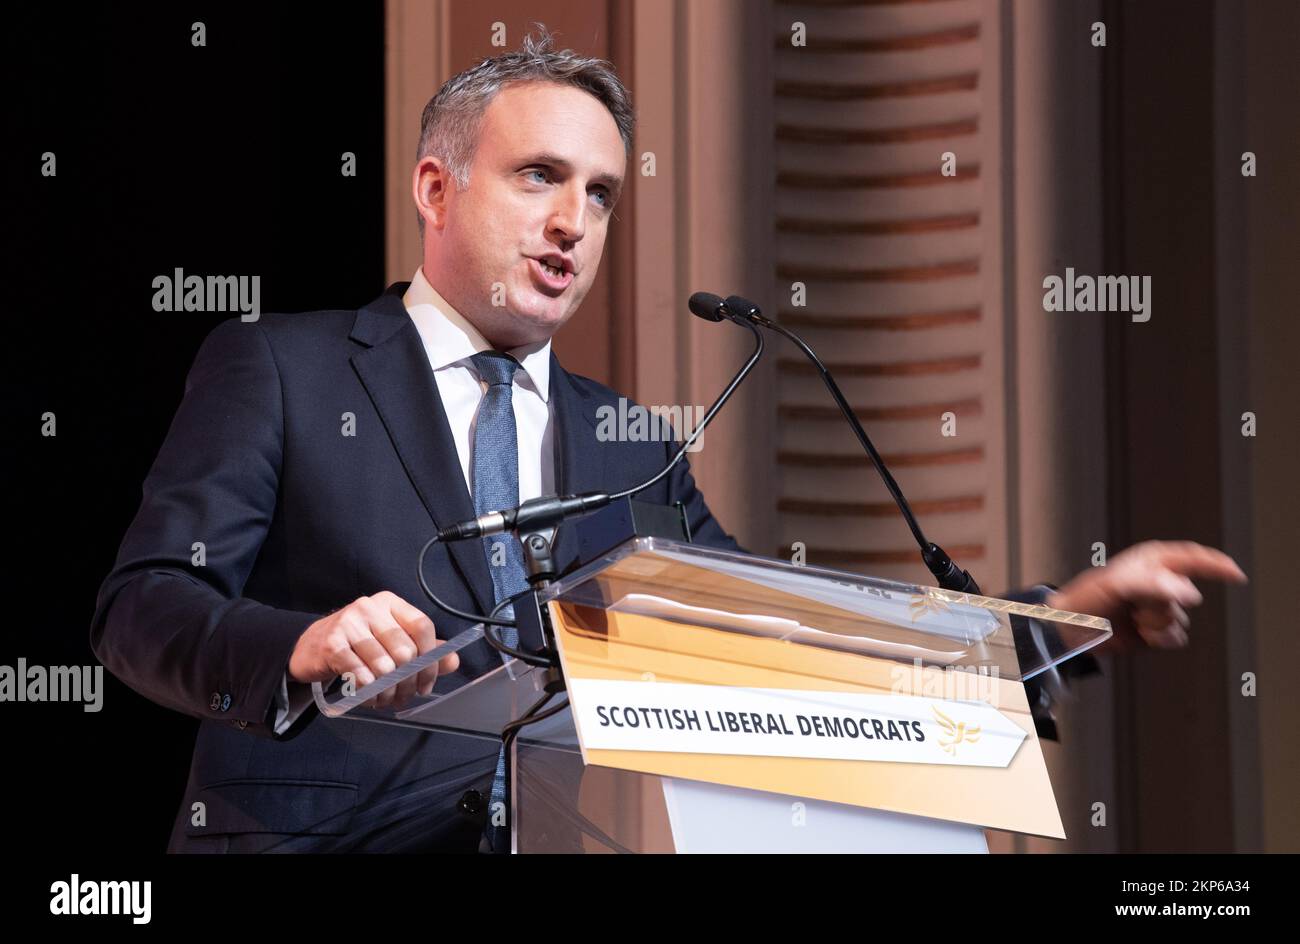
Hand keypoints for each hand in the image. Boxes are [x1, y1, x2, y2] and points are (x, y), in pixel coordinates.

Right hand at [288, 591, 459, 708]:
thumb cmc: (357, 645)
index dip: (431, 659)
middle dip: (407, 682)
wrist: (309, 647)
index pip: (422, 626)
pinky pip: (361, 674)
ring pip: (384, 666)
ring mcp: (349, 622)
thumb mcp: (390, 642)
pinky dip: (368, 690)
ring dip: (387, 691)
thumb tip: (453, 661)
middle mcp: (370, 607)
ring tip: (384, 698)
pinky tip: (367, 694)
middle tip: (402, 696)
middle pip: (405, 650)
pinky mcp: (332, 642)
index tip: (426, 683)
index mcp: (390, 603)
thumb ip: (423, 651)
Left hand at [1046, 541, 1246, 652]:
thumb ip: (1153, 584)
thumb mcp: (1116, 583)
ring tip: (1133, 617)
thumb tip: (1190, 593)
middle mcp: (1159, 582)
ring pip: (1181, 619)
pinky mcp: (1156, 630)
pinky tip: (1140, 633)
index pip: (1191, 558)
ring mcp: (1158, 607)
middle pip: (1186, 595)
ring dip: (1157, 622)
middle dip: (1162, 603)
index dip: (1216, 564)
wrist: (1073, 630)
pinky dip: (1159, 637)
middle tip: (1136, 603)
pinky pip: (1176, 636)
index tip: (1236, 574)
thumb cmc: (1087, 599)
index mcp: (1150, 561)